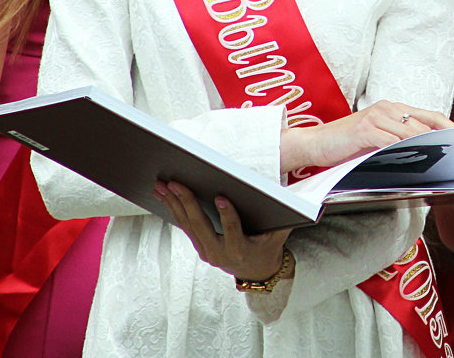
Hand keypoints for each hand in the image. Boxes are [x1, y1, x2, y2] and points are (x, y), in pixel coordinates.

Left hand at [155, 181, 293, 281]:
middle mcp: (220, 253)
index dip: (227, 215)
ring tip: (162, 185)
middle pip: (201, 225)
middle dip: (187, 202)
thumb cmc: (269, 246)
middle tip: (175, 183)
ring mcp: (207, 251)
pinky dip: (174, 209)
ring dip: (173, 203)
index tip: (221, 197)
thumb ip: (284, 217)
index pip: (234, 230)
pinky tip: (165, 195)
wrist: (256, 271)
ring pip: (188, 225)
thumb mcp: (279, 234)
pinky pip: (185, 227)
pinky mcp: (199, 247)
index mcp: (241, 250)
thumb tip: (291, 194)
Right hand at [281, 101, 453, 173]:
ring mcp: (375, 117)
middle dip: (443, 139)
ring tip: (443, 159)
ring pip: (411, 131)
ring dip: (428, 147)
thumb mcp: (377, 141)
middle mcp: (386, 108)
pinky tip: (414, 159)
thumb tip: (427, 153)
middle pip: (425, 122)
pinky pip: (391, 140)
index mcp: (392, 109)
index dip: (449, 127)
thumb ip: (398, 141)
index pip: (429, 115)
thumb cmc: (346, 145)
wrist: (314, 143)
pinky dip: (404, 150)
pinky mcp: (364, 129)